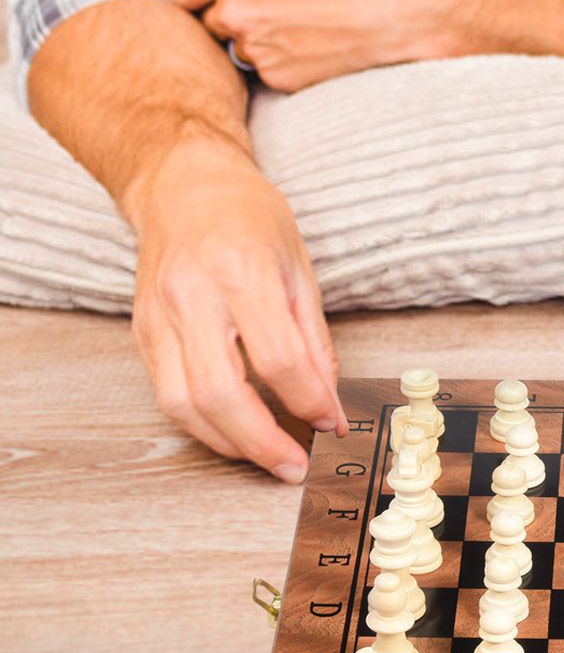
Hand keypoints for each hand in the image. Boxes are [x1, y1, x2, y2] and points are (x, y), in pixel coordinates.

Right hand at [125, 139, 345, 477]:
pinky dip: (202, 423)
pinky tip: (233, 430)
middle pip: (219, 393)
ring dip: (227, 443)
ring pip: (181, 404)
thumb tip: (327, 400)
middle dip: (261, 442)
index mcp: (241, 273)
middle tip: (294, 466)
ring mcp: (158, 317)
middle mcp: (192, 297)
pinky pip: (166, 394)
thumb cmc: (249, 217)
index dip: (309, 402)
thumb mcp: (299, 266)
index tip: (331, 424)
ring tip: (266, 456)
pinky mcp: (141, 334)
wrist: (183, 186)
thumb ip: (312, 338)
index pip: (278, 359)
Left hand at [170, 0, 457, 91]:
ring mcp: (258, 51)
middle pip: (209, 25)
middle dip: (235, 19)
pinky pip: (271, 74)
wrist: (412, 6)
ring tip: (311, 28)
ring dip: (264, 43)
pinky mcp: (284, 81)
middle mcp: (235, 12)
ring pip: (243, 51)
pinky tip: (323, 47)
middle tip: (279, 10)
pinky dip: (289, 64)